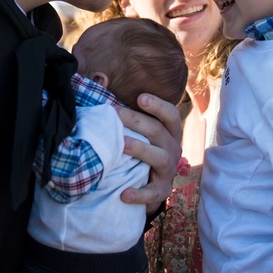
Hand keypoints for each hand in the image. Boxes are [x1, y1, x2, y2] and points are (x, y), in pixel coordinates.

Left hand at [115, 94, 181, 212]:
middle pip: (158, 132)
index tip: (140, 97)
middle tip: (114, 113)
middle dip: (136, 121)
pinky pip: (152, 193)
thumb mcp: (137, 131)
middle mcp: (173, 148)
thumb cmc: (141, 150)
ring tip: (121, 145)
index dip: (158, 105)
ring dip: (140, 149)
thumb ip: (121, 108)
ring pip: (158, 157)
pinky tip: (124, 194)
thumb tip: (99, 78)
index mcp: (169, 132)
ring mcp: (168, 170)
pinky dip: (139, 194)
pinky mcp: (162, 191)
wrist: (149, 186)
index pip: (170, 115)